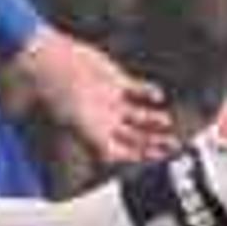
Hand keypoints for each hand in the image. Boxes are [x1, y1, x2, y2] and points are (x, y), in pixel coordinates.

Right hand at [7, 29, 176, 163]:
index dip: (140, 157)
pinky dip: (149, 92)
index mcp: (94, 135)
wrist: (54, 65)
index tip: (158, 159)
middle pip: (134, 136)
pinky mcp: (115, 81)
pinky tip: (157, 95)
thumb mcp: (79, 124)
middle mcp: (105, 121)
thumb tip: (109, 161)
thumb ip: (96, 143)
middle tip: (172, 144)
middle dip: (153, 142)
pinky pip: (138, 89)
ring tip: (166, 120)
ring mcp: (111, 101)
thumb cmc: (60, 96)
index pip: (121, 152)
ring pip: (139, 116)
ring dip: (154, 120)